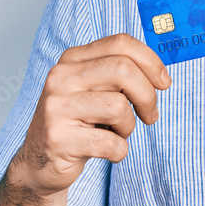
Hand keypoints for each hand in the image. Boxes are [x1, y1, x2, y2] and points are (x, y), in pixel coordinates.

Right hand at [9, 33, 171, 196]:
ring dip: (129, 126)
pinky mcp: (59, 139)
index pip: (120, 43)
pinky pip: (110, 143)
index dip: (150, 61)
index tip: (164, 82)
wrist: (40, 162)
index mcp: (73, 59)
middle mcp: (61, 77)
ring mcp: (57, 108)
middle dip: (147, 95)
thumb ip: (120, 74)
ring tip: (118, 132)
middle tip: (149, 114)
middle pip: (123, 69)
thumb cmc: (79, 121)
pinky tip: (108, 151)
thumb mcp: (96, 89)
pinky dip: (119, 150)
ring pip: (119, 107)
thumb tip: (160, 76)